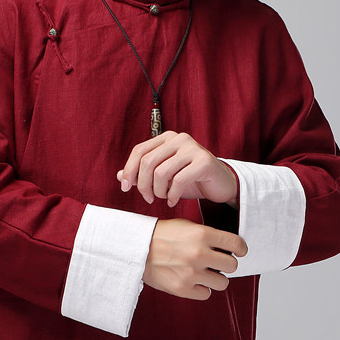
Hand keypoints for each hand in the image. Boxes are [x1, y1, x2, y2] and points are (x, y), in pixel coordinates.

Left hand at [118, 132, 237, 207]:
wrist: (220, 184)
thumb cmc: (190, 179)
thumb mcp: (164, 177)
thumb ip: (143, 174)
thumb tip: (120, 176)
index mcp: (167, 138)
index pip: (139, 151)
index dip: (129, 170)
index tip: (126, 188)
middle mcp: (179, 139)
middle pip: (147, 162)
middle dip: (143, 185)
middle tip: (148, 198)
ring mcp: (193, 148)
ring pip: (161, 173)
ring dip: (158, 191)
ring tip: (164, 198)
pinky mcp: (204, 162)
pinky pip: (178, 181)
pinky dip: (172, 195)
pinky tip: (173, 201)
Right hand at [142, 219, 247, 300]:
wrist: (136, 248)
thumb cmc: (161, 236)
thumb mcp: (187, 226)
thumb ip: (208, 236)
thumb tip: (228, 247)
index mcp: (202, 234)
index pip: (236, 244)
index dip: (241, 249)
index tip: (239, 252)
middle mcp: (199, 254)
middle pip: (232, 265)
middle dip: (227, 264)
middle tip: (217, 263)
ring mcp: (191, 273)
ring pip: (222, 283)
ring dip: (216, 278)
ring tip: (205, 273)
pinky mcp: (182, 288)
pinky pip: (206, 294)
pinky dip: (201, 289)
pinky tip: (193, 281)